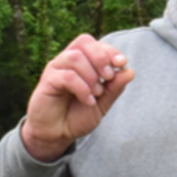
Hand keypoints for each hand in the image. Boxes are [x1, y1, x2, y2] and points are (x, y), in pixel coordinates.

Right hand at [21, 34, 134, 161]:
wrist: (57, 135)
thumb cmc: (78, 115)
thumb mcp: (103, 103)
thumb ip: (115, 88)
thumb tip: (129, 71)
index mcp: (82, 62)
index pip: (95, 44)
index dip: (110, 50)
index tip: (122, 63)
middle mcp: (67, 61)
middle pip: (84, 41)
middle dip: (101, 57)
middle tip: (108, 77)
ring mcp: (55, 69)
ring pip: (75, 57)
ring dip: (92, 75)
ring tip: (97, 93)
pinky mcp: (47, 82)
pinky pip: (67, 76)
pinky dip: (82, 88)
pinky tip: (88, 101)